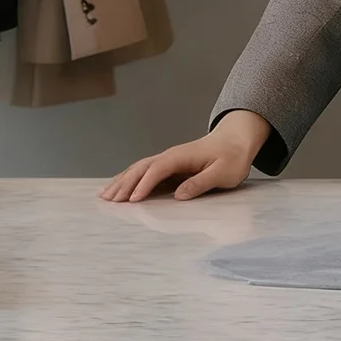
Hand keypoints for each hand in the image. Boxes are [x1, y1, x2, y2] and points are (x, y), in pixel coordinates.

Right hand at [100, 110, 272, 202]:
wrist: (235, 140)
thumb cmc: (232, 157)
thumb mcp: (223, 173)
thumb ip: (201, 183)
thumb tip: (178, 195)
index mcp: (182, 157)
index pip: (157, 170)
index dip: (144, 184)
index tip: (133, 200)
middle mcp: (170, 156)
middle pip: (141, 169)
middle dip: (123, 184)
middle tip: (108, 201)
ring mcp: (167, 160)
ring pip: (138, 169)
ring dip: (120, 182)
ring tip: (104, 196)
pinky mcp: (167, 166)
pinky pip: (143, 172)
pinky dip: (127, 180)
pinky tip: (117, 188)